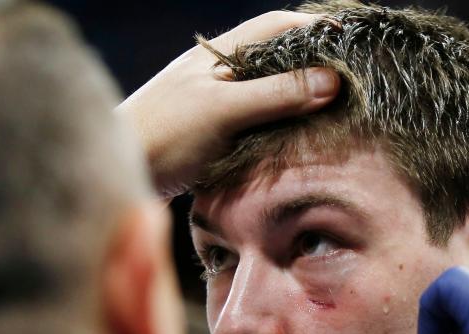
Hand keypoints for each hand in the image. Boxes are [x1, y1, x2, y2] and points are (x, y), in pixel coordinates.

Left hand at [116, 11, 339, 197]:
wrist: (114, 172)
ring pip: (265, 91)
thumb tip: (331, 81)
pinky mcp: (207, 133)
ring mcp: (211, 102)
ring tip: (335, 109)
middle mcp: (216, 72)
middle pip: (276, 57)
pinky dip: (278, 124)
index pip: (278, 26)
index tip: (353, 41)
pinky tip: (294, 140)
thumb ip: (274, 95)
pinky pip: (253, 120)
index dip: (317, 28)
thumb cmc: (162, 135)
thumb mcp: (222, 112)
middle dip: (313, 63)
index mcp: (219, 54)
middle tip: (354, 78)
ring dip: (297, 96)